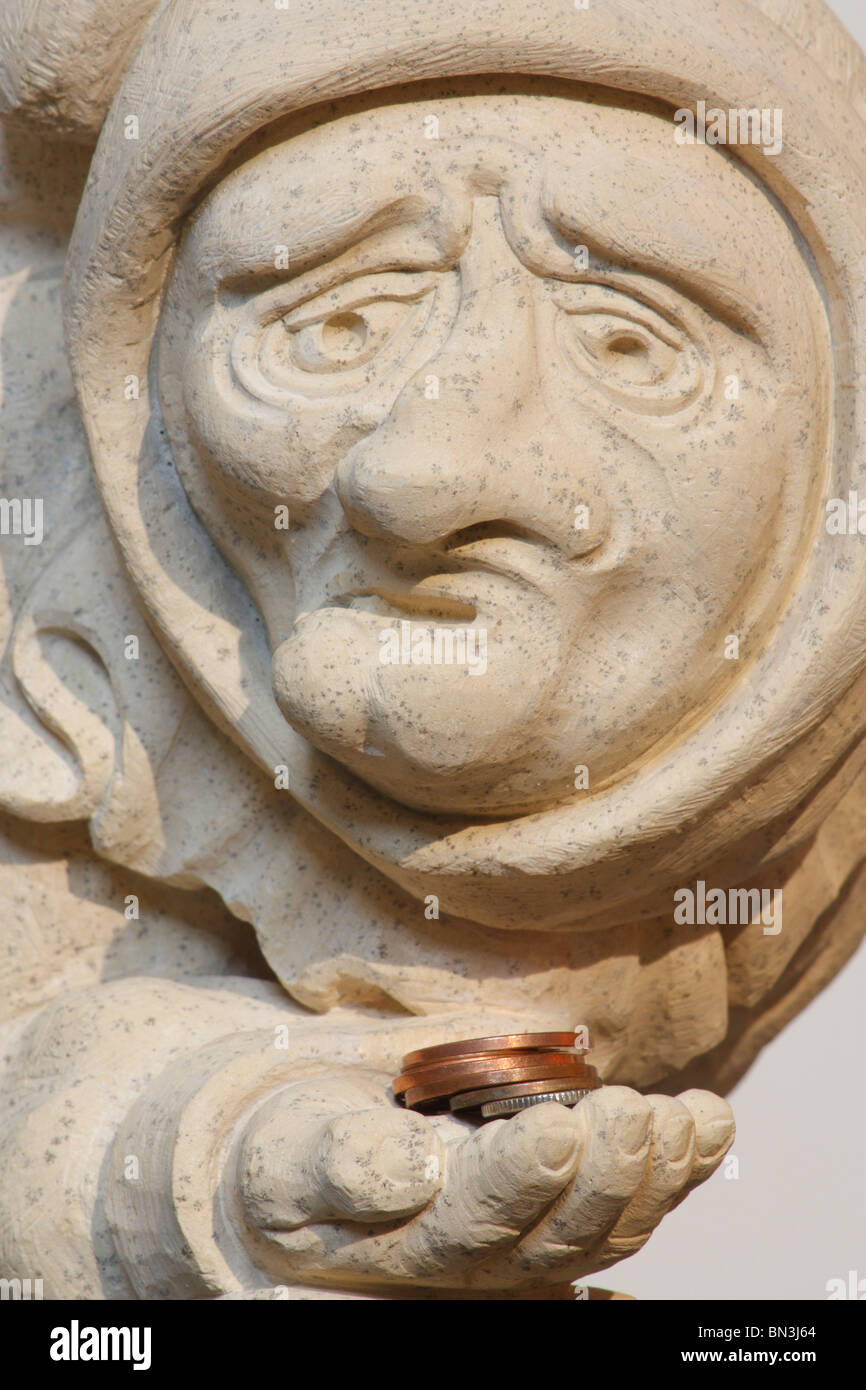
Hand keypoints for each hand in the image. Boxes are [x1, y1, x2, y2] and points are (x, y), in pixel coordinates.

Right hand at [236, 1070, 733, 1293]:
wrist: (310, 1153)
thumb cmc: (293, 1150)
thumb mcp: (288, 1155)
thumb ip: (341, 1163)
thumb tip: (409, 1167)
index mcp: (412, 1242)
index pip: (475, 1222)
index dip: (521, 1181)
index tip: (557, 1128)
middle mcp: (482, 1251)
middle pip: (560, 1235)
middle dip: (605, 1174)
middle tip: (631, 1111)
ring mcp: (532, 1233)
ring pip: (608, 1227)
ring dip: (653, 1174)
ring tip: (681, 1117)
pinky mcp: (566, 1201)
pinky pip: (633, 1200)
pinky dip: (678, 1165)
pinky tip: (709, 1124)